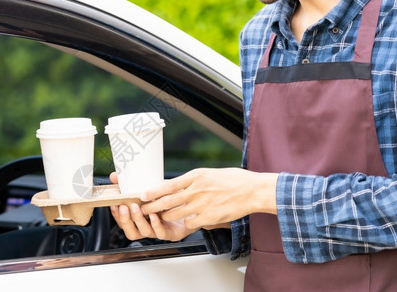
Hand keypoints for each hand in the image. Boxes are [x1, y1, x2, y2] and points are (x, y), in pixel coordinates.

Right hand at [109, 172, 196, 240]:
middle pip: (131, 232)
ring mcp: (160, 231)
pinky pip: (161, 233)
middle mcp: (149, 227)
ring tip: (136, 208)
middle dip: (125, 219)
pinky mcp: (173, 234)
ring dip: (139, 220)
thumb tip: (113, 176)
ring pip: (144, 232)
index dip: (117, 215)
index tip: (114, 204)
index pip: (124, 222)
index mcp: (142, 218)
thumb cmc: (171, 197)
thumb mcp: (151, 188)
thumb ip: (131, 183)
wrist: (194, 203)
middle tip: (124, 207)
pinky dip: (156, 225)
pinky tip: (154, 215)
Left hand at [141, 168, 277, 228]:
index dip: (153, 191)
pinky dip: (186, 224)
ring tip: (159, 218)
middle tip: (142, 210)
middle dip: (153, 206)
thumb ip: (193, 180)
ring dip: (166, 217)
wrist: (253, 190)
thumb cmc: (234, 180)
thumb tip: (178, 185)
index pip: (168, 185)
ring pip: (176, 214)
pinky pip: (191, 223)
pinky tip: (185, 223)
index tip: (142, 195)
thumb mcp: (210, 173)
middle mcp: (196, 189)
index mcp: (196, 176)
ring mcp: (202, 204)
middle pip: (168, 200)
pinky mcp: (209, 217)